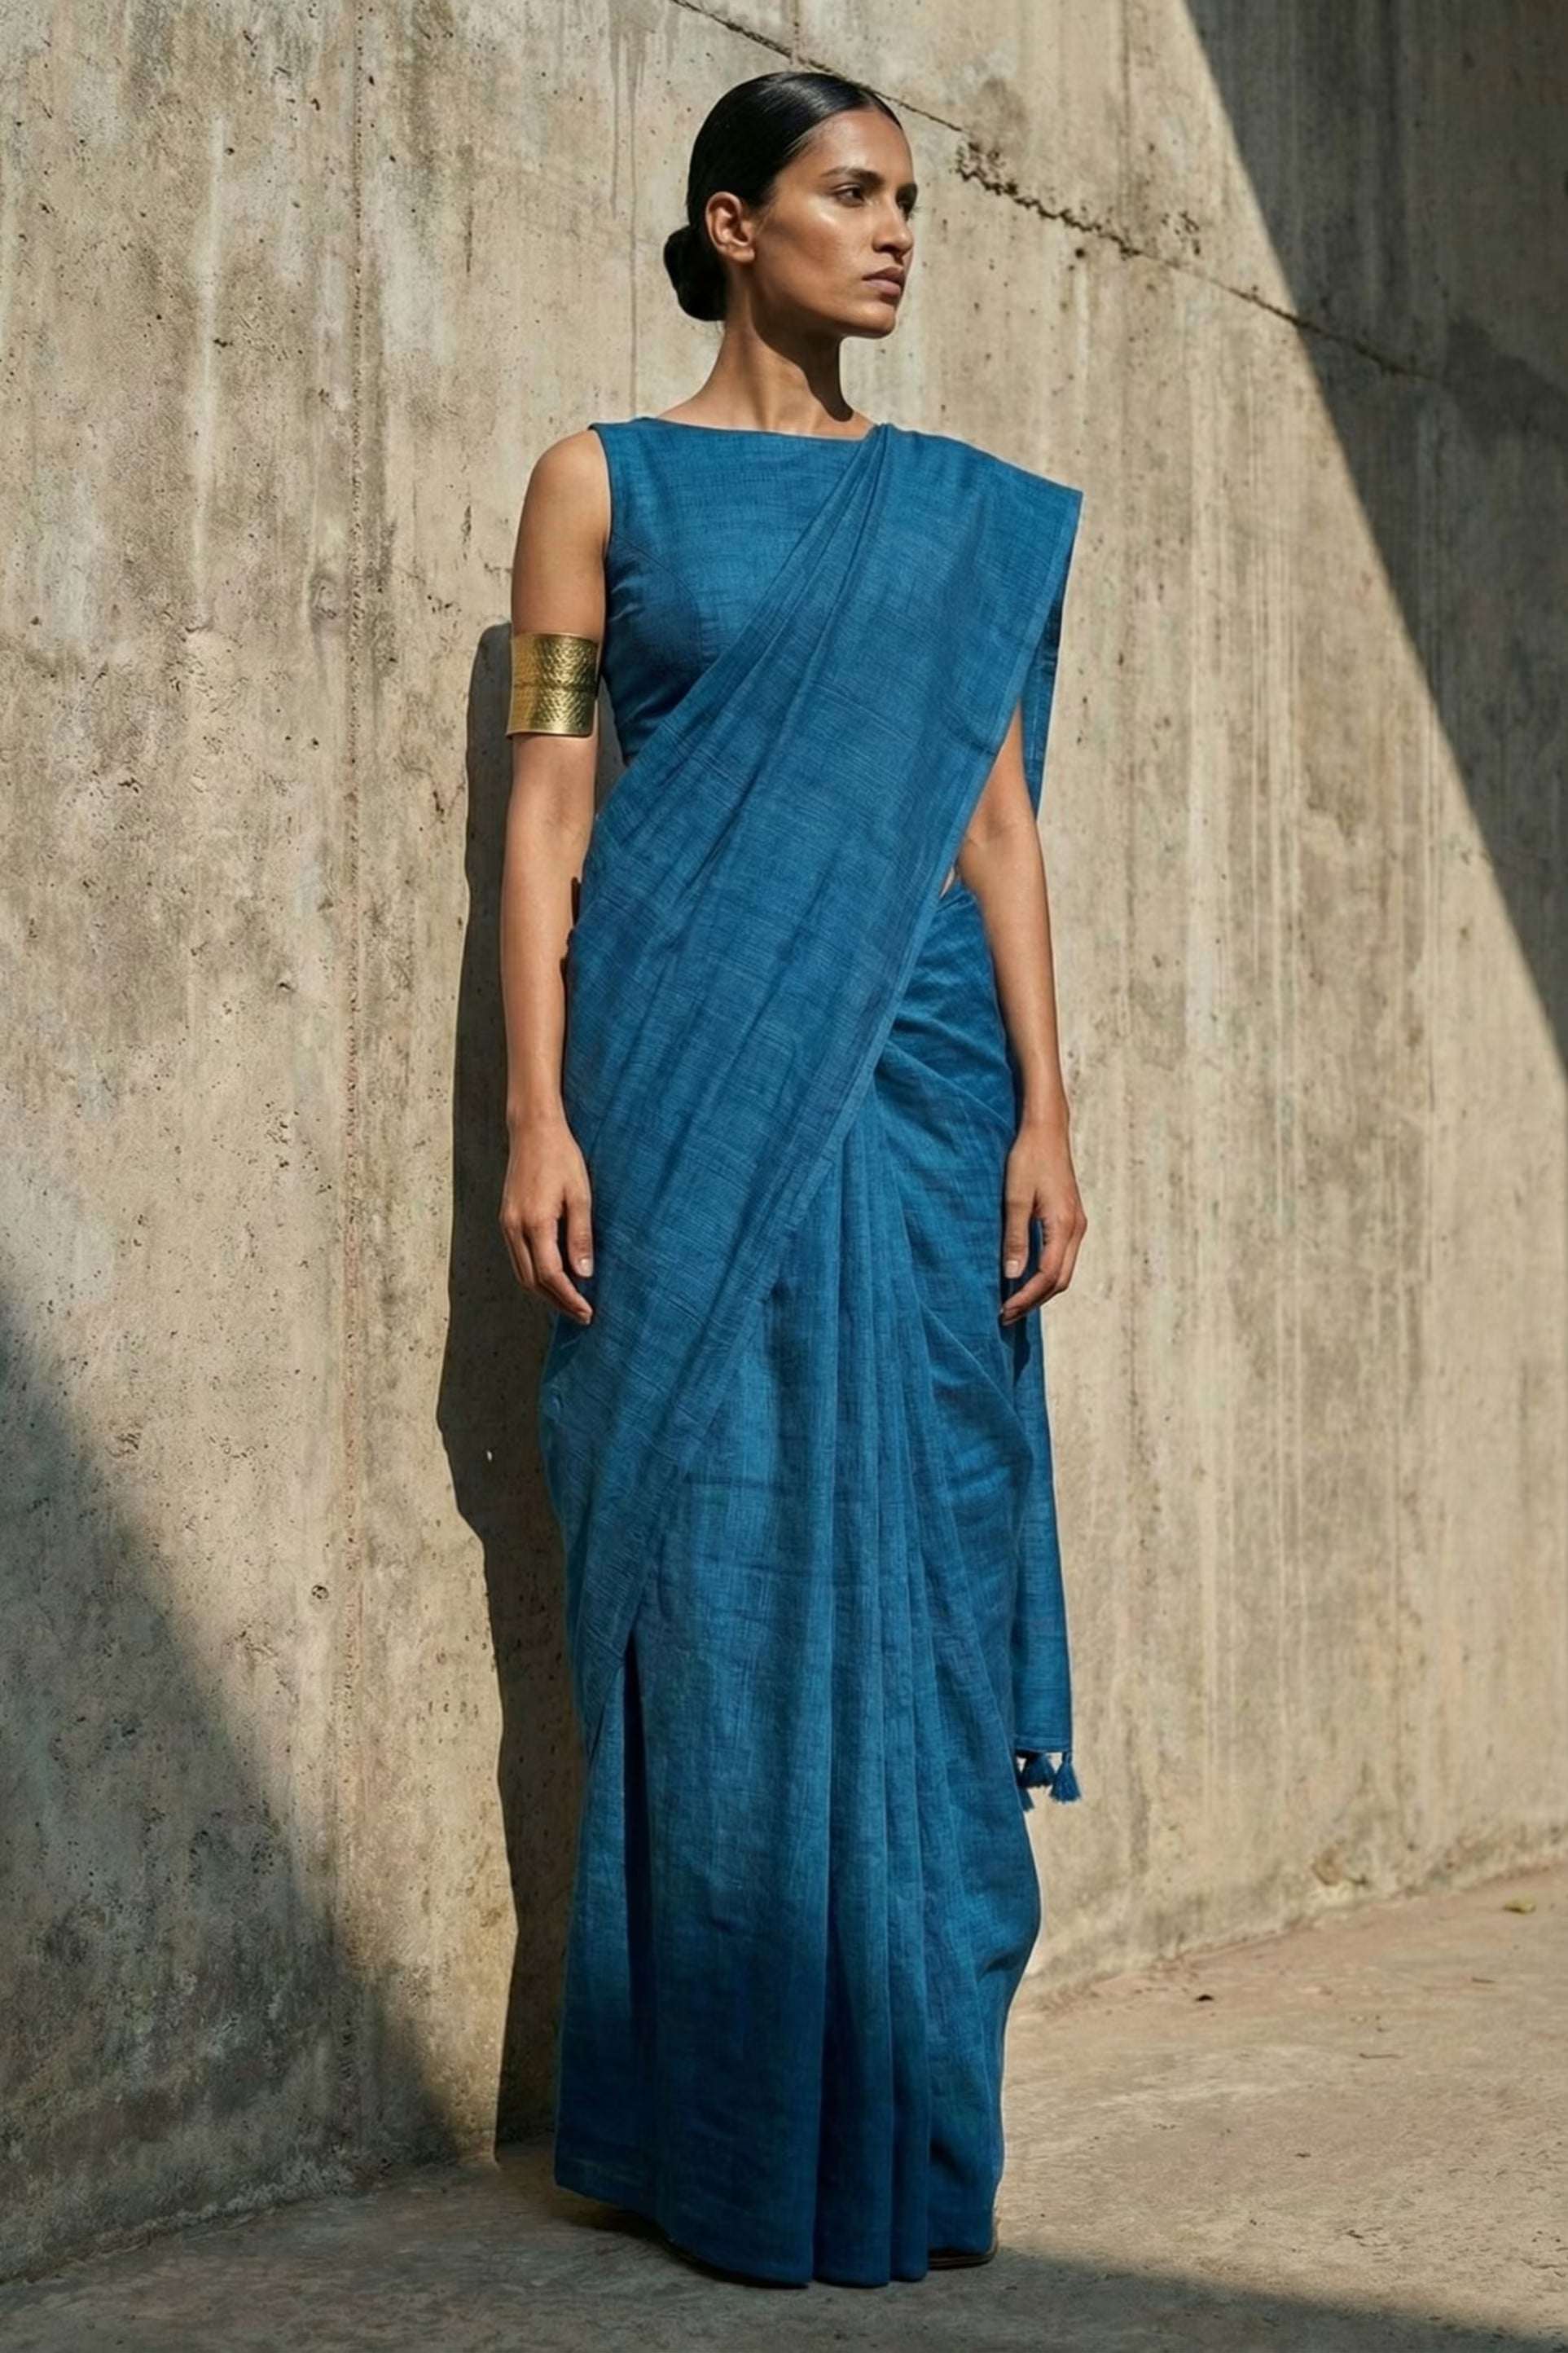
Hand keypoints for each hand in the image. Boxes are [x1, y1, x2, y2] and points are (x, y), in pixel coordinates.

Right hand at [499, 1111, 595, 1322]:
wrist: (532, 1131)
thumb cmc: (561, 1158)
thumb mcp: (580, 1195)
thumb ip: (581, 1236)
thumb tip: (584, 1275)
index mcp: (535, 1222)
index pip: (550, 1275)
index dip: (568, 1298)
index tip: (587, 1311)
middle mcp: (514, 1228)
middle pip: (532, 1281)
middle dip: (556, 1302)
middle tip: (581, 1315)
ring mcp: (506, 1224)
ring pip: (521, 1273)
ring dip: (544, 1292)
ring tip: (569, 1302)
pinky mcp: (506, 1219)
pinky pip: (517, 1258)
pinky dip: (534, 1275)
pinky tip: (552, 1279)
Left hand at [999, 1117, 1085, 1323]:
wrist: (1047, 1130)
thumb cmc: (1028, 1159)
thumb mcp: (1015, 1197)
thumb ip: (1015, 1237)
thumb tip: (1012, 1275)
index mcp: (1064, 1226)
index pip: (1048, 1276)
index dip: (1026, 1297)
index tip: (1004, 1311)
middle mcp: (1076, 1229)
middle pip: (1060, 1281)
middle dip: (1033, 1301)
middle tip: (1006, 1316)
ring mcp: (1077, 1224)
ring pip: (1063, 1271)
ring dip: (1040, 1291)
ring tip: (1014, 1303)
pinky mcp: (1071, 1219)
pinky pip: (1062, 1257)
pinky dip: (1046, 1274)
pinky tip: (1026, 1277)